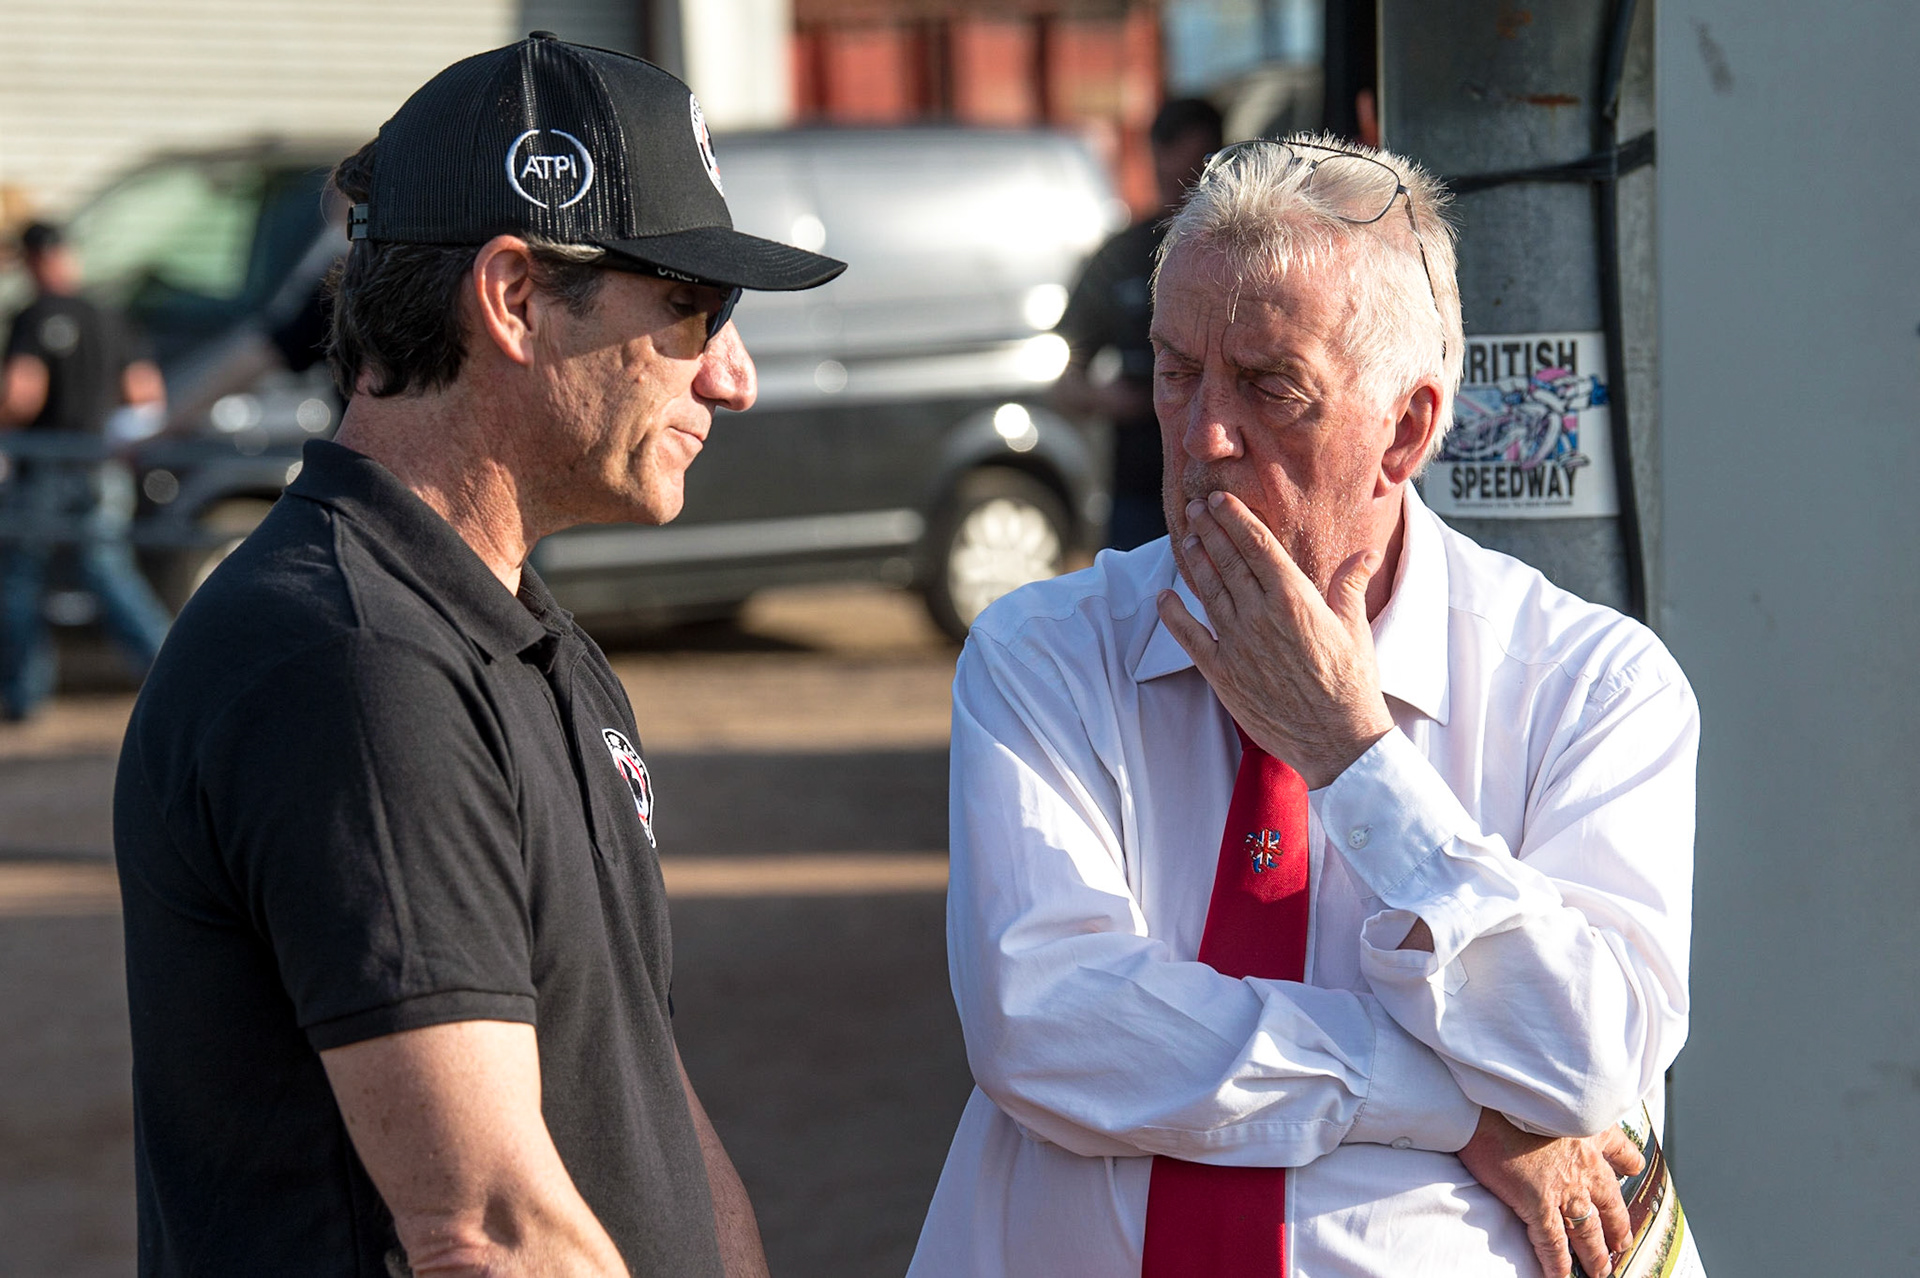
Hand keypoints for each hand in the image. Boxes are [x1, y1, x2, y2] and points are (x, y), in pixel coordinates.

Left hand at [1156, 491, 1392, 788]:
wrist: (1338, 739)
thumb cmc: (1352, 684)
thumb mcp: (1355, 627)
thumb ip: (1350, 585)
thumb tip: (1365, 554)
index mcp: (1294, 597)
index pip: (1257, 545)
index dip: (1234, 518)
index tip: (1219, 500)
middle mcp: (1260, 614)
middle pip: (1227, 561)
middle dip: (1209, 530)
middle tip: (1194, 509)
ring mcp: (1237, 643)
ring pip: (1208, 591)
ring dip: (1195, 562)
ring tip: (1186, 539)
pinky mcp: (1222, 673)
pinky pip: (1189, 637)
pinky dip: (1173, 615)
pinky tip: (1164, 597)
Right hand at [1456, 1110, 1645, 1277]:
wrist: (1483, 1100)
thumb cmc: (1507, 1091)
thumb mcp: (1548, 1093)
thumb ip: (1562, 1108)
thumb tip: (1554, 1106)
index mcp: (1589, 1131)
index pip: (1620, 1150)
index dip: (1628, 1163)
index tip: (1632, 1170)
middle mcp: (1584, 1163)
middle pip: (1610, 1204)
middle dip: (1618, 1228)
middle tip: (1622, 1243)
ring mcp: (1563, 1186)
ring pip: (1587, 1230)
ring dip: (1595, 1255)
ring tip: (1601, 1271)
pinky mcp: (1537, 1203)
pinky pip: (1553, 1243)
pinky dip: (1558, 1264)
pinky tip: (1562, 1277)